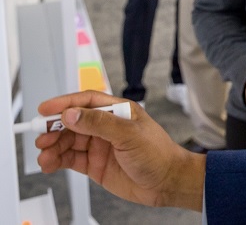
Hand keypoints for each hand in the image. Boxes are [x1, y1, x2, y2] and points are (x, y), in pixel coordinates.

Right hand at [34, 91, 204, 210]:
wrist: (167, 182)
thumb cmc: (158, 153)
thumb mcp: (129, 134)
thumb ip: (99, 123)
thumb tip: (73, 114)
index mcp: (118, 111)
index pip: (87, 101)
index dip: (65, 103)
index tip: (45, 109)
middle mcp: (107, 127)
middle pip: (73, 122)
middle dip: (55, 127)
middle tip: (41, 136)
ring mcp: (100, 145)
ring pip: (69, 141)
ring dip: (53, 146)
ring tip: (44, 154)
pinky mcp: (95, 164)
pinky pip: (70, 159)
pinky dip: (57, 160)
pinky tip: (49, 163)